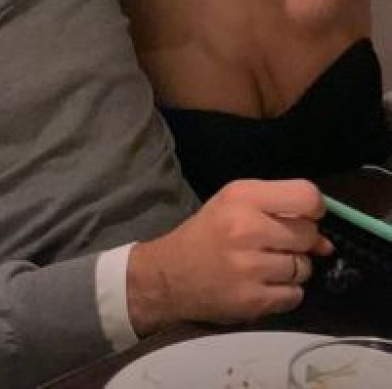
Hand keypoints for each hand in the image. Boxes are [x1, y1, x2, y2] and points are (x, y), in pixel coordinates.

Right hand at [127, 179, 332, 333]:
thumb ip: (279, 209)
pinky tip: (264, 285)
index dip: (315, 209)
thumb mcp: (234, 203)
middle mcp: (246, 228)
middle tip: (278, 246)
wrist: (168, 276)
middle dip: (301, 243)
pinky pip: (295, 295)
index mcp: (241, 196)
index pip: (306, 196)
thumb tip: (326, 242)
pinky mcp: (253, 299)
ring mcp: (250, 266)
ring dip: (293, 270)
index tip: (306, 218)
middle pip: (308, 234)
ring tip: (267, 267)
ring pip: (304, 268)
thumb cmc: (207, 233)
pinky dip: (286, 293)